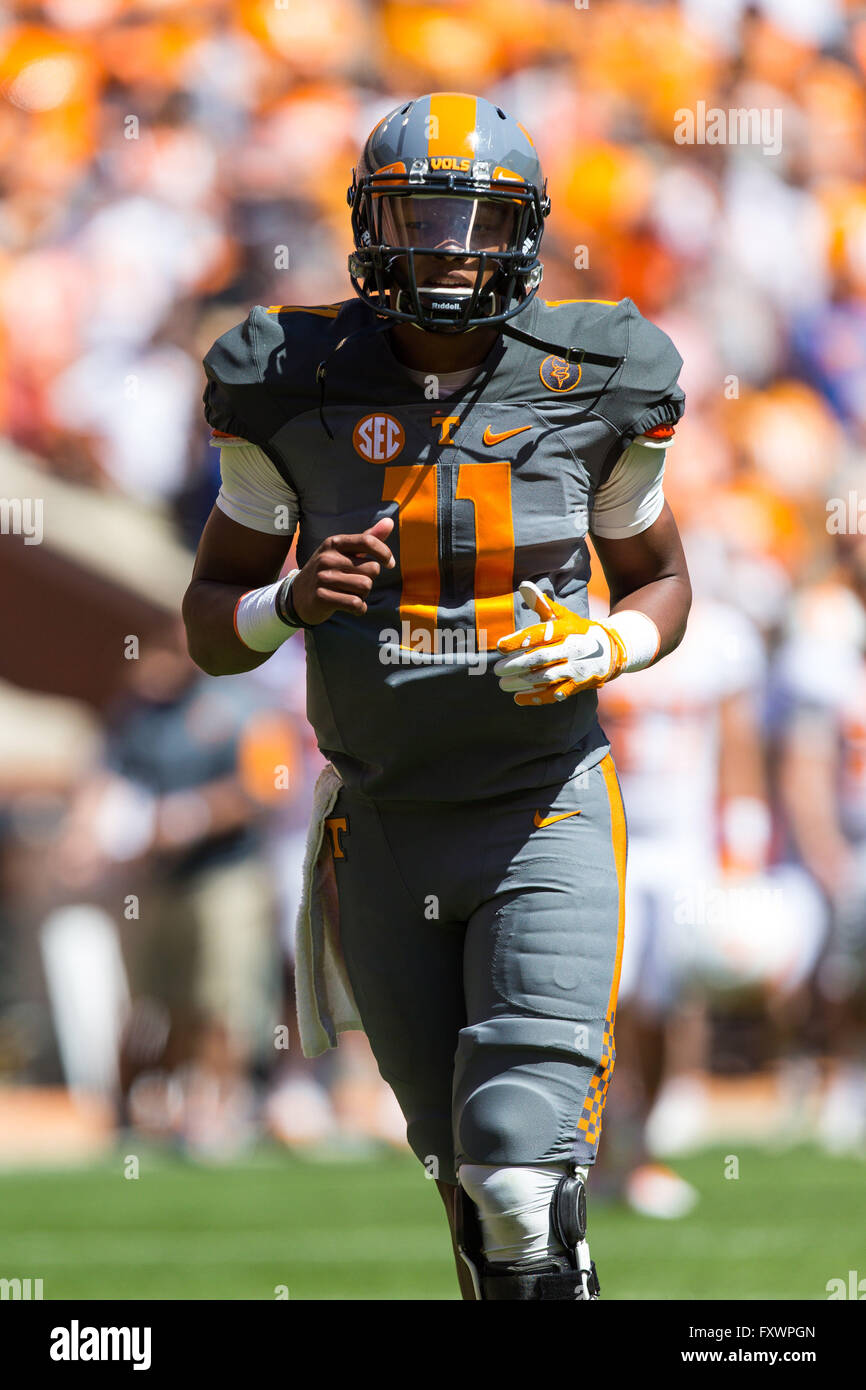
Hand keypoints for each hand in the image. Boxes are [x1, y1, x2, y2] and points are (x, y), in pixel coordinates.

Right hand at [291, 517, 394, 623]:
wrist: (298, 596)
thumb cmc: (328, 571)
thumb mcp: (343, 552)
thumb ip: (367, 538)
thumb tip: (390, 522)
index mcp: (334, 543)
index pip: (367, 541)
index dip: (385, 553)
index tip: (389, 563)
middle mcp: (328, 558)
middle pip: (372, 569)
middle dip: (370, 579)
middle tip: (355, 583)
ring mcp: (323, 578)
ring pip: (365, 586)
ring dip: (364, 595)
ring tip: (350, 594)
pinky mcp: (322, 597)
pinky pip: (356, 604)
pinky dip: (359, 609)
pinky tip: (351, 607)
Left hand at [494, 580, 626, 705]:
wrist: (613, 649)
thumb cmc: (579, 631)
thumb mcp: (564, 616)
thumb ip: (542, 604)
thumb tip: (523, 586)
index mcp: (567, 629)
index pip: (541, 634)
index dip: (520, 640)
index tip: (501, 646)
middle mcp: (573, 648)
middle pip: (541, 657)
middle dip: (517, 664)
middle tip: (497, 669)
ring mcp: (577, 668)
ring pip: (546, 677)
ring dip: (524, 682)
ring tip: (503, 684)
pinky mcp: (579, 684)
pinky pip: (556, 694)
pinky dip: (537, 698)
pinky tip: (519, 698)